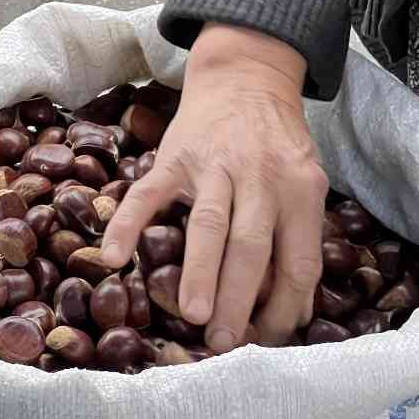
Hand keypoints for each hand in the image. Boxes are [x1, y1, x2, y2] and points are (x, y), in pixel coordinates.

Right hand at [100, 22, 327, 352]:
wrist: (249, 76)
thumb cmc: (277, 144)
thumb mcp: (304, 181)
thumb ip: (298, 235)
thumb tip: (292, 309)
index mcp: (301, 189)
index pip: (300, 259)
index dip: (286, 306)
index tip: (266, 340)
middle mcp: (262, 176)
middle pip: (253, 246)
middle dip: (239, 299)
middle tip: (224, 342)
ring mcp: (217, 164)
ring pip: (210, 223)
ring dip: (201, 271)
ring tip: (192, 316)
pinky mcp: (176, 155)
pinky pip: (149, 193)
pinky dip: (128, 223)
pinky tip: (114, 258)